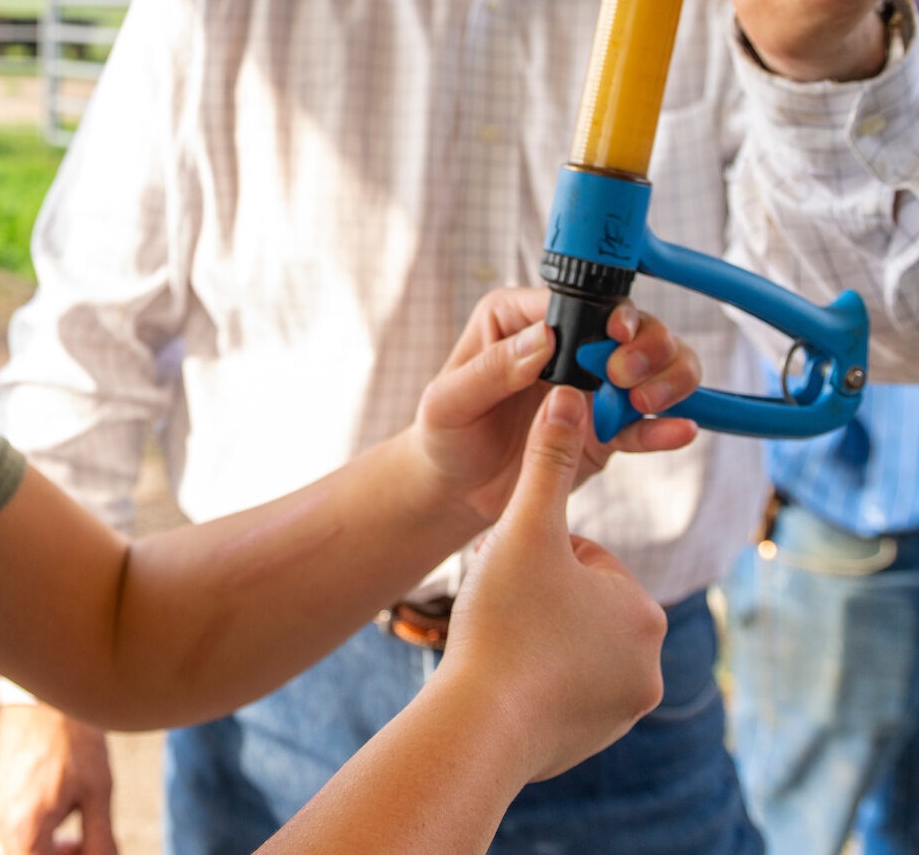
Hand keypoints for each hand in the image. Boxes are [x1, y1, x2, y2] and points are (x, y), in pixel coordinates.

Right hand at [0, 705, 116, 854]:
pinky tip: (61, 809)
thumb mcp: (97, 792)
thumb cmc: (73, 738)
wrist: (45, 692)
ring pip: (22, 848)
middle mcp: (2, 824)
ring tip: (78, 826)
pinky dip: (38, 832)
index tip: (89, 850)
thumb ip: (101, 841)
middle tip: (87, 843)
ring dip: (49, 849)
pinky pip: (16, 830)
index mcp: (25, 829)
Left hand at [410, 289, 698, 526]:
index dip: (602, 314)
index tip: (614, 336)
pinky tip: (680, 431)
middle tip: (626, 373)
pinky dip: (666, 426)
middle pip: (629, 325)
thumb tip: (544, 338)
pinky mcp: (606, 430)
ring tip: (645, 401)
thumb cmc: (444, 433)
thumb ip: (493, 370)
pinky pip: (645, 424)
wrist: (456, 490)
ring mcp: (591, 387)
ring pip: (653, 365)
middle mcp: (563, 345)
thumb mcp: (450, 400)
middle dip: (645, 342)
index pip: (572, 301)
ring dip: (666, 376)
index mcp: (517, 320)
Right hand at [439, 389, 667, 781]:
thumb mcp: (524, 530)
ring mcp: (625, 704)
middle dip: (538, 593)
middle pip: (579, 599)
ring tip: (500, 637)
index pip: (584, 555)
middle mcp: (650, 660)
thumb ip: (549, 461)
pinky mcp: (597, 737)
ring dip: (535, 630)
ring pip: (570, 641)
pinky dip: (536, 675)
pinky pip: (564, 686)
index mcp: (642, 608)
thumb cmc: (505, 622)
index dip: (536, 553)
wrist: (480, 724)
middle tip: (500, 604)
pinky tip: (505, 673)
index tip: (508, 571)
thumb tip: (572, 395)